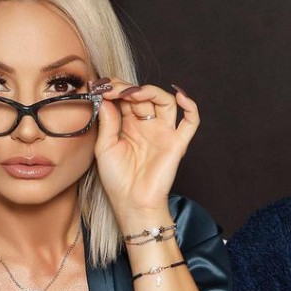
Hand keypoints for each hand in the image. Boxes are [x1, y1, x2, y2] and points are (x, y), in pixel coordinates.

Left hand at [93, 81, 199, 219]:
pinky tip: (180, 96)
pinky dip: (191, 106)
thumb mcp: (104, 148)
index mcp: (129, 125)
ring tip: (132, 93)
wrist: (132, 204)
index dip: (115, 88)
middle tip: (111, 88)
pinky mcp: (177, 144)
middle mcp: (147, 126)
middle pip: (143, 96)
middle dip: (127, 88)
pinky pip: (191, 122)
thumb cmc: (118, 180)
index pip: (126, 98)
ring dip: (150, 91)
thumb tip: (106, 98)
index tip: (99, 86)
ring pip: (165, 102)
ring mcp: (164, 133)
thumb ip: (107, 122)